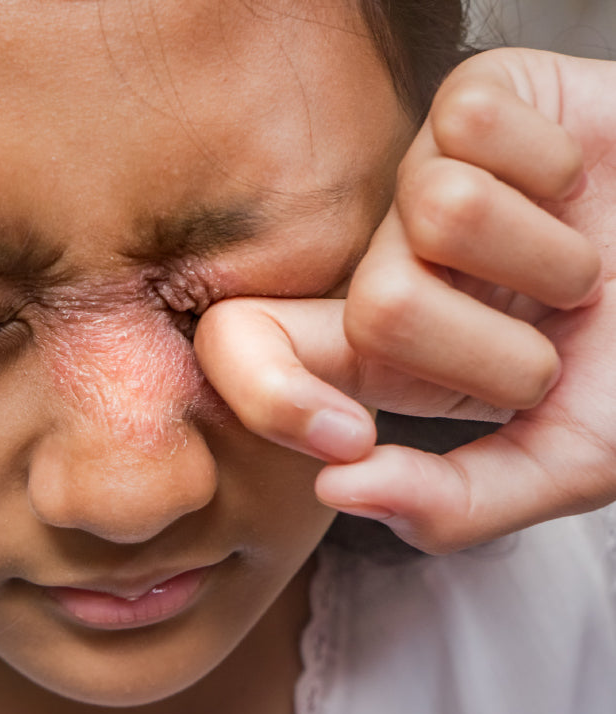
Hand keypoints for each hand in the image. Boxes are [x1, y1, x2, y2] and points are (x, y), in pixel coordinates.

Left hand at [195, 48, 615, 553]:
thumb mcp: (568, 460)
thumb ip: (456, 501)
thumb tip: (336, 490)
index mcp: (387, 352)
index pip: (245, 351)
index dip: (269, 397)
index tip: (349, 438)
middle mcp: (391, 262)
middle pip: (374, 309)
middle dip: (500, 349)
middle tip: (554, 339)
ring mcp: (425, 179)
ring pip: (438, 211)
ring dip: (549, 260)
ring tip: (579, 267)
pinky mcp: (472, 101)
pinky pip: (476, 126)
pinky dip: (558, 169)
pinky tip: (575, 185)